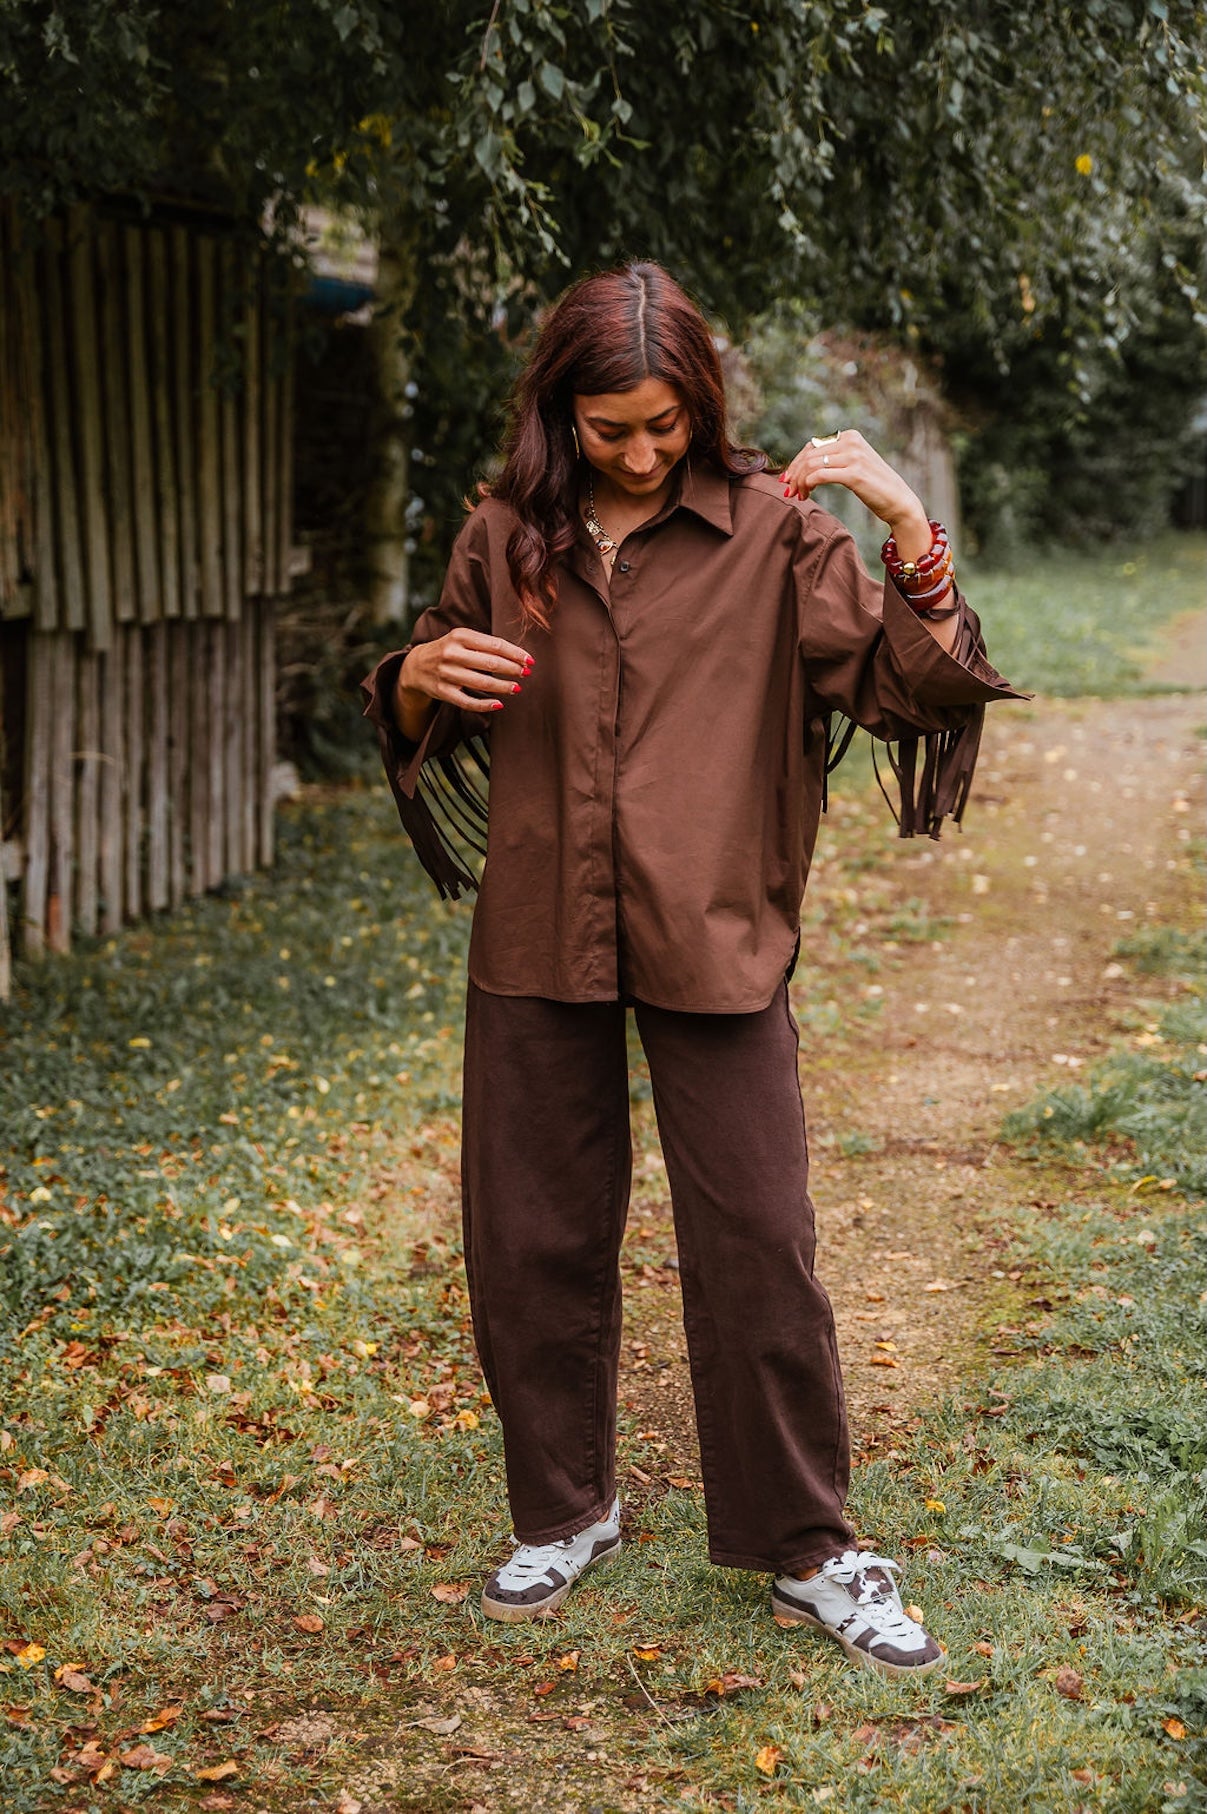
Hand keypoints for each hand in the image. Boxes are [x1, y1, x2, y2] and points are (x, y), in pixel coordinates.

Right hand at [394, 629, 531, 737]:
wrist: (416, 665)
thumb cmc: (449, 650)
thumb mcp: (462, 639)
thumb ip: (486, 645)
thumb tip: (519, 656)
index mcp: (460, 636)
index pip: (494, 645)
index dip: (515, 653)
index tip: (530, 660)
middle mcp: (452, 653)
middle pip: (490, 663)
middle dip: (512, 669)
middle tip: (527, 673)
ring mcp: (446, 673)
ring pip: (481, 683)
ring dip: (503, 687)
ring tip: (517, 688)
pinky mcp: (442, 692)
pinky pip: (467, 702)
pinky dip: (484, 705)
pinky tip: (499, 704)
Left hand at [781, 429, 928, 544]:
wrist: (899, 501)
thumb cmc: (874, 487)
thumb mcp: (854, 465)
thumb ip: (834, 459)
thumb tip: (804, 466)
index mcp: (850, 436)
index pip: (813, 445)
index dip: (796, 462)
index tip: (788, 479)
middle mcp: (851, 442)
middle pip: (809, 454)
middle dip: (794, 473)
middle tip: (789, 491)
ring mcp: (853, 456)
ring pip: (811, 464)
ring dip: (799, 481)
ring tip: (798, 496)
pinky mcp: (854, 473)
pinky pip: (819, 475)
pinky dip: (807, 485)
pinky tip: (807, 495)